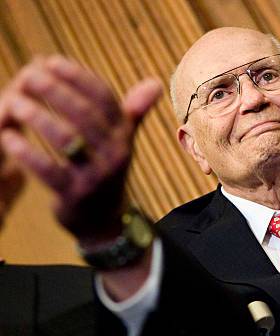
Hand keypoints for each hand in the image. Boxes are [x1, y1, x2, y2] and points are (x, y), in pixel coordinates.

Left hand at [0, 56, 161, 245]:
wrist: (104, 219)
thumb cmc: (106, 170)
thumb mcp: (122, 141)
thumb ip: (134, 111)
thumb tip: (155, 83)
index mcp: (123, 135)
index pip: (104, 98)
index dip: (78, 77)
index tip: (50, 61)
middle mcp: (115, 153)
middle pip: (85, 115)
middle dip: (55, 92)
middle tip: (28, 76)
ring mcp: (96, 175)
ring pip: (67, 139)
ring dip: (37, 117)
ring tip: (12, 101)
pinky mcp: (75, 195)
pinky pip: (49, 170)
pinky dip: (26, 152)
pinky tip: (8, 137)